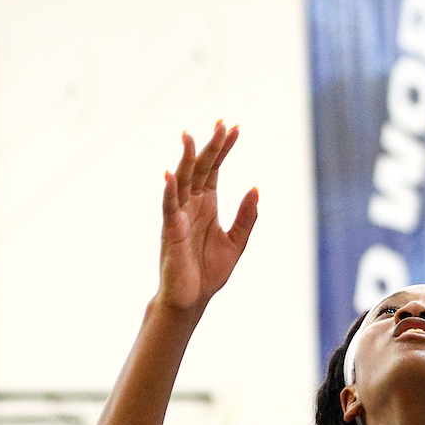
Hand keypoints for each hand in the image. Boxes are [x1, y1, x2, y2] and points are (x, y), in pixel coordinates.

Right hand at [156, 122, 257, 314]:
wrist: (192, 300)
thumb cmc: (210, 271)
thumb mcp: (237, 241)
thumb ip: (246, 216)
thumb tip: (255, 187)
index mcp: (208, 204)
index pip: (215, 169)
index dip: (223, 148)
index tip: (234, 127)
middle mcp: (192, 205)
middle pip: (201, 168)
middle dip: (210, 146)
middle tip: (221, 124)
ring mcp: (179, 216)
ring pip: (182, 181)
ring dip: (186, 159)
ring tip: (189, 137)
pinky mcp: (171, 232)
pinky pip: (169, 208)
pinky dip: (169, 191)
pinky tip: (170, 174)